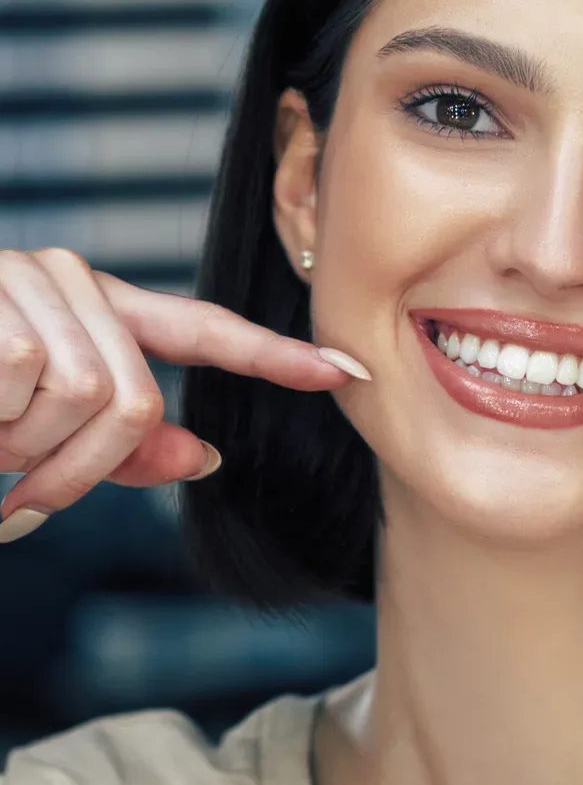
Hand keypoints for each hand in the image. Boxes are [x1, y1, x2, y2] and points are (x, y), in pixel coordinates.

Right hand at [0, 248, 370, 543]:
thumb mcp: (31, 434)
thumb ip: (118, 444)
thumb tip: (203, 457)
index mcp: (91, 310)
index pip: (203, 331)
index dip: (278, 356)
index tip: (348, 371)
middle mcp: (68, 282)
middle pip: (138, 400)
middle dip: (77, 472)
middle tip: (20, 502)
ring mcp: (29, 285)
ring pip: (93, 401)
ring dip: (28, 458)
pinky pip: (29, 393)